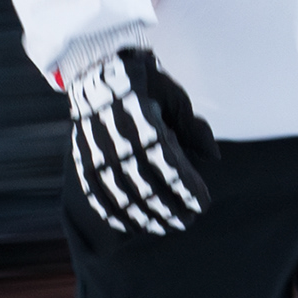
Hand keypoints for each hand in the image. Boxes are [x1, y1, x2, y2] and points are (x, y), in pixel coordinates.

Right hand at [65, 46, 216, 237]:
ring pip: (121, 193)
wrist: (97, 69)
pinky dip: (113, 212)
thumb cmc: (144, 84)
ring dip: (144, 215)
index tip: (201, 205)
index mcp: (143, 121)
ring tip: (163, 227)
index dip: (185, 188)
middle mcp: (118, 138)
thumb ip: (194, 127)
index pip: (168, 164)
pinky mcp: (83, 157)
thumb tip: (214, 157)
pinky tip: (129, 226)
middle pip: (145, 184)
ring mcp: (97, 150)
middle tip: (186, 222)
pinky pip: (96, 192)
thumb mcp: (174, 96)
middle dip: (168, 208)